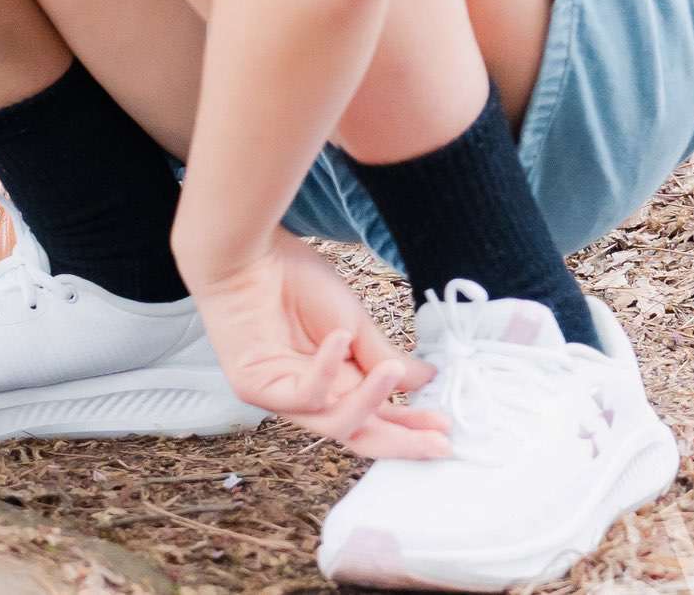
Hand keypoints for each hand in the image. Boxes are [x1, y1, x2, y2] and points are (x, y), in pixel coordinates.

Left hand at [182, 230, 448, 459]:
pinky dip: (326, 370)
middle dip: (399, 441)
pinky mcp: (255, 387)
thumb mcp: (352, 321)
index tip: (447, 429)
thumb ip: (384, 356)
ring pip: (333, 423)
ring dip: (369, 402)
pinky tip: (340, 338)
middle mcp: (309, 396)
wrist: (246, 250)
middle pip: (358, 434)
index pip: (375, 417)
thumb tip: (426, 380)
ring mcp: (280, 395)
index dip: (410, 425)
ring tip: (392, 372)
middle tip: (438, 442)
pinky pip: (303, 395)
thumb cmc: (295, 279)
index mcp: (334, 382)